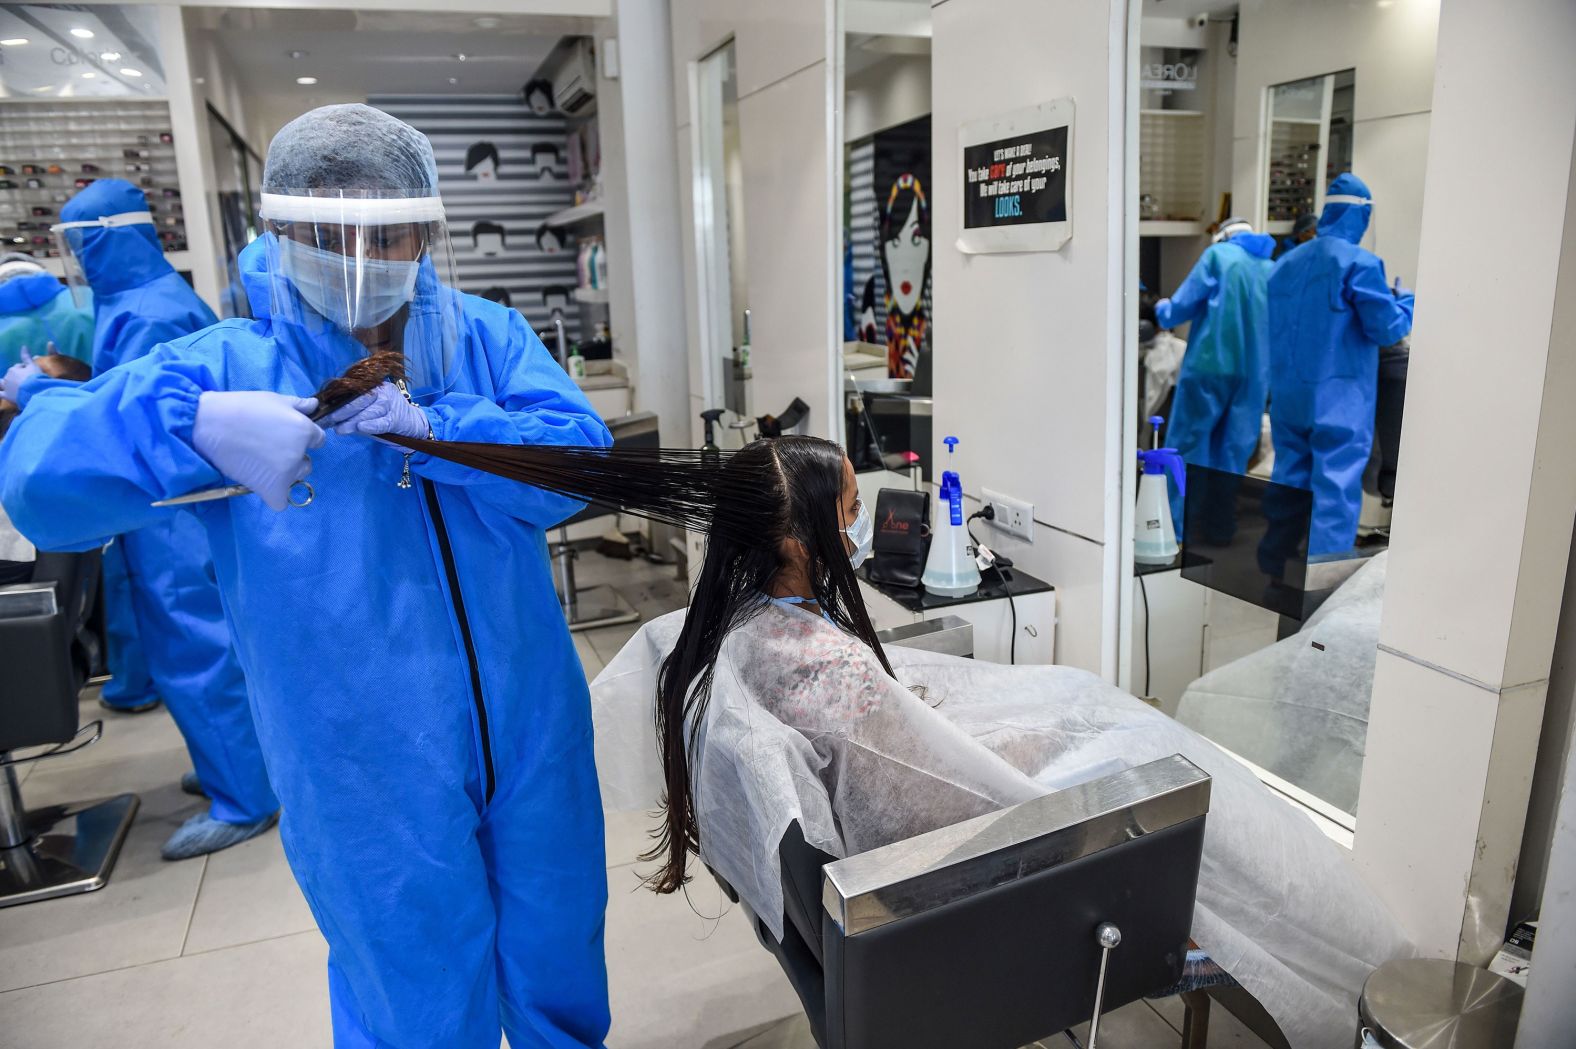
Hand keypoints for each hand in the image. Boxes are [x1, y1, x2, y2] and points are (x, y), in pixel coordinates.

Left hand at [0, 348, 41, 405]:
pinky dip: (0, 392)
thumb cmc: (35, 377)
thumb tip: (23, 346)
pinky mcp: (7, 396)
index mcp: (13, 369)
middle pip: (10, 374)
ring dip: (3, 383)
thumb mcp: (33, 365)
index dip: (24, 369)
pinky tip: (3, 393)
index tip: (31, 372)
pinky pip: (0, 394)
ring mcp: (6, 387)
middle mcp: (7, 377)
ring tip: (10, 384)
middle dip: (15, 376)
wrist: (35, 391)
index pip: (18, 367)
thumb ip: (26, 357)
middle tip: (25, 380)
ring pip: (2, 383)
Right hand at [192, 391, 324, 510]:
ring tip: (260, 462)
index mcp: (303, 430)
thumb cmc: (240, 407)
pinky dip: (274, 495)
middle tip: (269, 448)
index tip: (284, 435)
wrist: (209, 425)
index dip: (302, 437)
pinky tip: (262, 482)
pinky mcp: (271, 489)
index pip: (318, 440)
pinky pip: (281, 501)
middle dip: (293, 457)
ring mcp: (286, 473)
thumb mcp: (273, 399)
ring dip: (285, 474)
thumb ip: (298, 405)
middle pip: (306, 461)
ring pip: (295, 477)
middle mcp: (299, 453)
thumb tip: (314, 406)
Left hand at [321, 381, 428, 438]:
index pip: (353, 392)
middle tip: (328, 421)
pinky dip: (371, 425)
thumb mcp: (369, 411)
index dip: (338, 402)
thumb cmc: (387, 418)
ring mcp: (392, 404)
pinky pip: (382, 422)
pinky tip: (361, 428)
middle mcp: (383, 391)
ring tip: (340, 429)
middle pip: (359, 400)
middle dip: (342, 412)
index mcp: (374, 386)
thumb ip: (354, 411)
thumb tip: (331, 416)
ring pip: (369, 411)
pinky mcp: (398, 418)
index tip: (324, 411)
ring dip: (353, 421)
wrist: (414, 425)